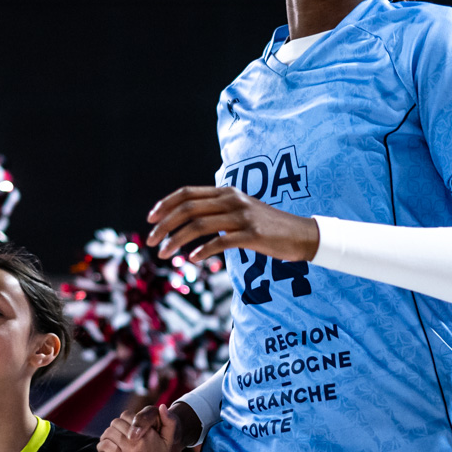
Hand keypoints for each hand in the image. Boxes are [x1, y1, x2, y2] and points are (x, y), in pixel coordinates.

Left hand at [146, 185, 318, 262]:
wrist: (301, 234)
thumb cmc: (268, 227)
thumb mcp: (241, 211)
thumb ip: (218, 211)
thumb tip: (189, 220)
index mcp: (227, 192)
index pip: (187, 193)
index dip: (165, 204)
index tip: (150, 219)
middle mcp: (232, 199)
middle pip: (188, 208)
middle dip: (164, 225)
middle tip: (151, 242)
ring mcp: (243, 216)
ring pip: (199, 224)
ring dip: (177, 240)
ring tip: (165, 254)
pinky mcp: (252, 235)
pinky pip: (221, 241)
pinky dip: (202, 251)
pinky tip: (192, 259)